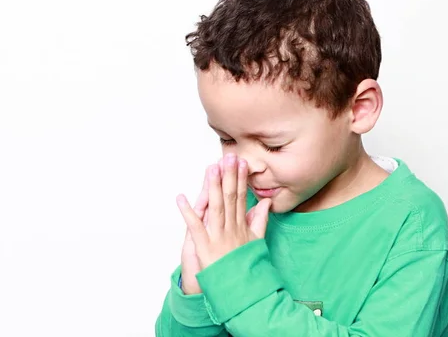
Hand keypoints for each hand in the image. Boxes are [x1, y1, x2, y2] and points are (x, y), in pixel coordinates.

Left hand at [177, 153, 271, 268]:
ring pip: (215, 207)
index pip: (241, 198)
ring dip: (213, 187)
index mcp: (241, 227)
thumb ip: (261, 220)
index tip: (241, 163)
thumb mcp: (256, 242)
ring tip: (211, 168)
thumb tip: (267, 202)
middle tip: (228, 157)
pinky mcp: (204, 247)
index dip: (240, 180)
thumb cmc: (245, 266)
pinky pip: (194, 227)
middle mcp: (230, 229)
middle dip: (229, 176)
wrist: (240, 290)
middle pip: (229, 198)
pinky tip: (180, 198)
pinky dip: (187, 212)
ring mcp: (217, 237)